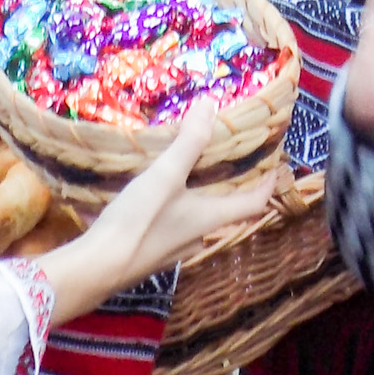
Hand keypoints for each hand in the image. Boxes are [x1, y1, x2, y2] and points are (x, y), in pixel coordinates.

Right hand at [37, 103, 282, 317]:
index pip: (254, 202)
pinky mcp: (149, 252)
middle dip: (232, 185)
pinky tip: (154, 193)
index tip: (277, 166)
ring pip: (197, 217)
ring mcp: (173, 248)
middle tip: (231, 158)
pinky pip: (172, 224)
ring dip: (200, 195)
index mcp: (211, 218)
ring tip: (191, 168)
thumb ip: (189, 141)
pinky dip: (174, 205)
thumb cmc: (138, 222)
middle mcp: (198, 236)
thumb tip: (211, 105)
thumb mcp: (165, 175)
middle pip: (226, 210)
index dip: (268, 184)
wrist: (96, 269)